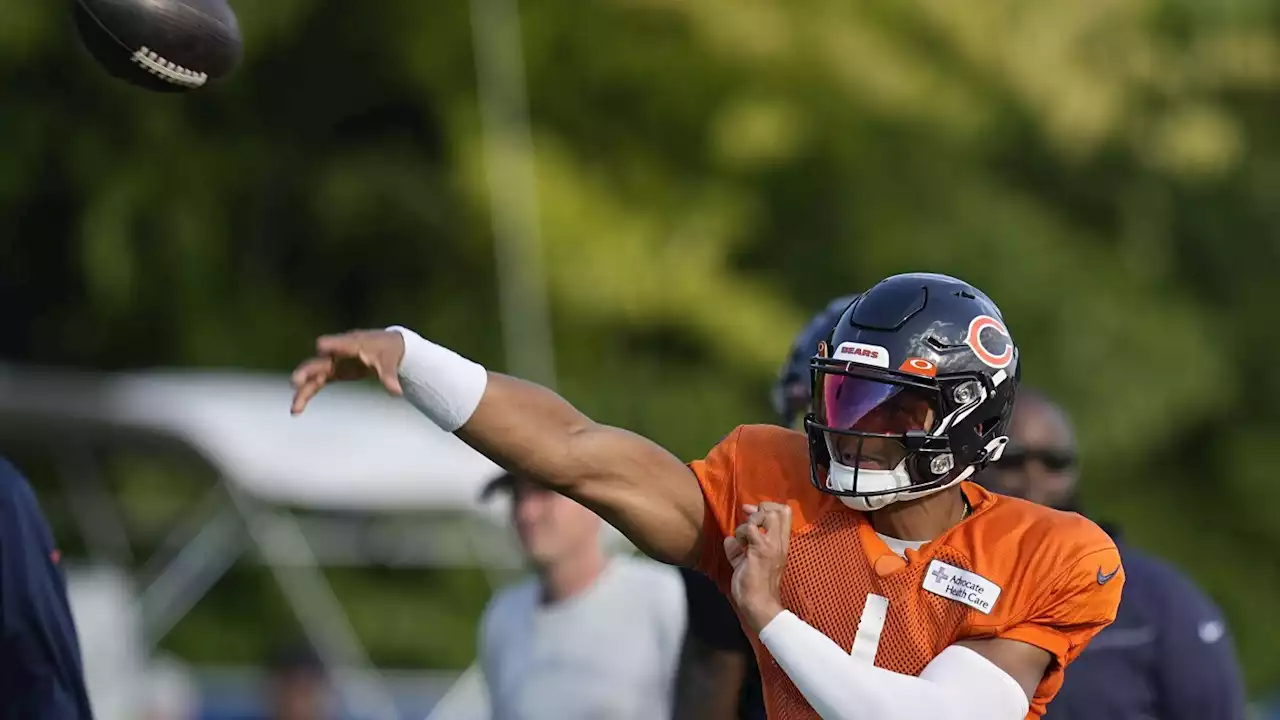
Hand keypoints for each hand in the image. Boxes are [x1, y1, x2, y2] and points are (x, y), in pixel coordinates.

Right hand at [290, 329, 405, 414]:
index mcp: (353, 345)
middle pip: (319, 362)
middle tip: (296, 381)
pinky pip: (317, 384)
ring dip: (303, 391)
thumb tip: (397, 392)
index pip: (341, 344)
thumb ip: (389, 376)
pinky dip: (307, 395)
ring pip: (313, 376)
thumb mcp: (390, 363)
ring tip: (295, 409)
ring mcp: (333, 363)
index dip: (332, 345)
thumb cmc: (387, 351)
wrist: (385, 346)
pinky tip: (296, 411)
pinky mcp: (333, 372)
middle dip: (308, 371)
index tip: (321, 347)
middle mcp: (337, 353)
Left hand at [725, 502, 792, 632]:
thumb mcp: (748, 563)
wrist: (759, 604)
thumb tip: (729, 540)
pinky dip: (740, 533)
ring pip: (766, 514)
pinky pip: (750, 528)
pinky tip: (737, 546)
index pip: (785, 514)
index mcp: (780, 545)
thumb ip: (740, 550)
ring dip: (749, 522)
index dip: (769, 507)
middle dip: (760, 508)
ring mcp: (771, 545)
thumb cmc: (755, 587)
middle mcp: (779, 543)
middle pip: (780, 509)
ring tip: (742, 539)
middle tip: (748, 518)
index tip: (752, 513)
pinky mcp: (760, 549)